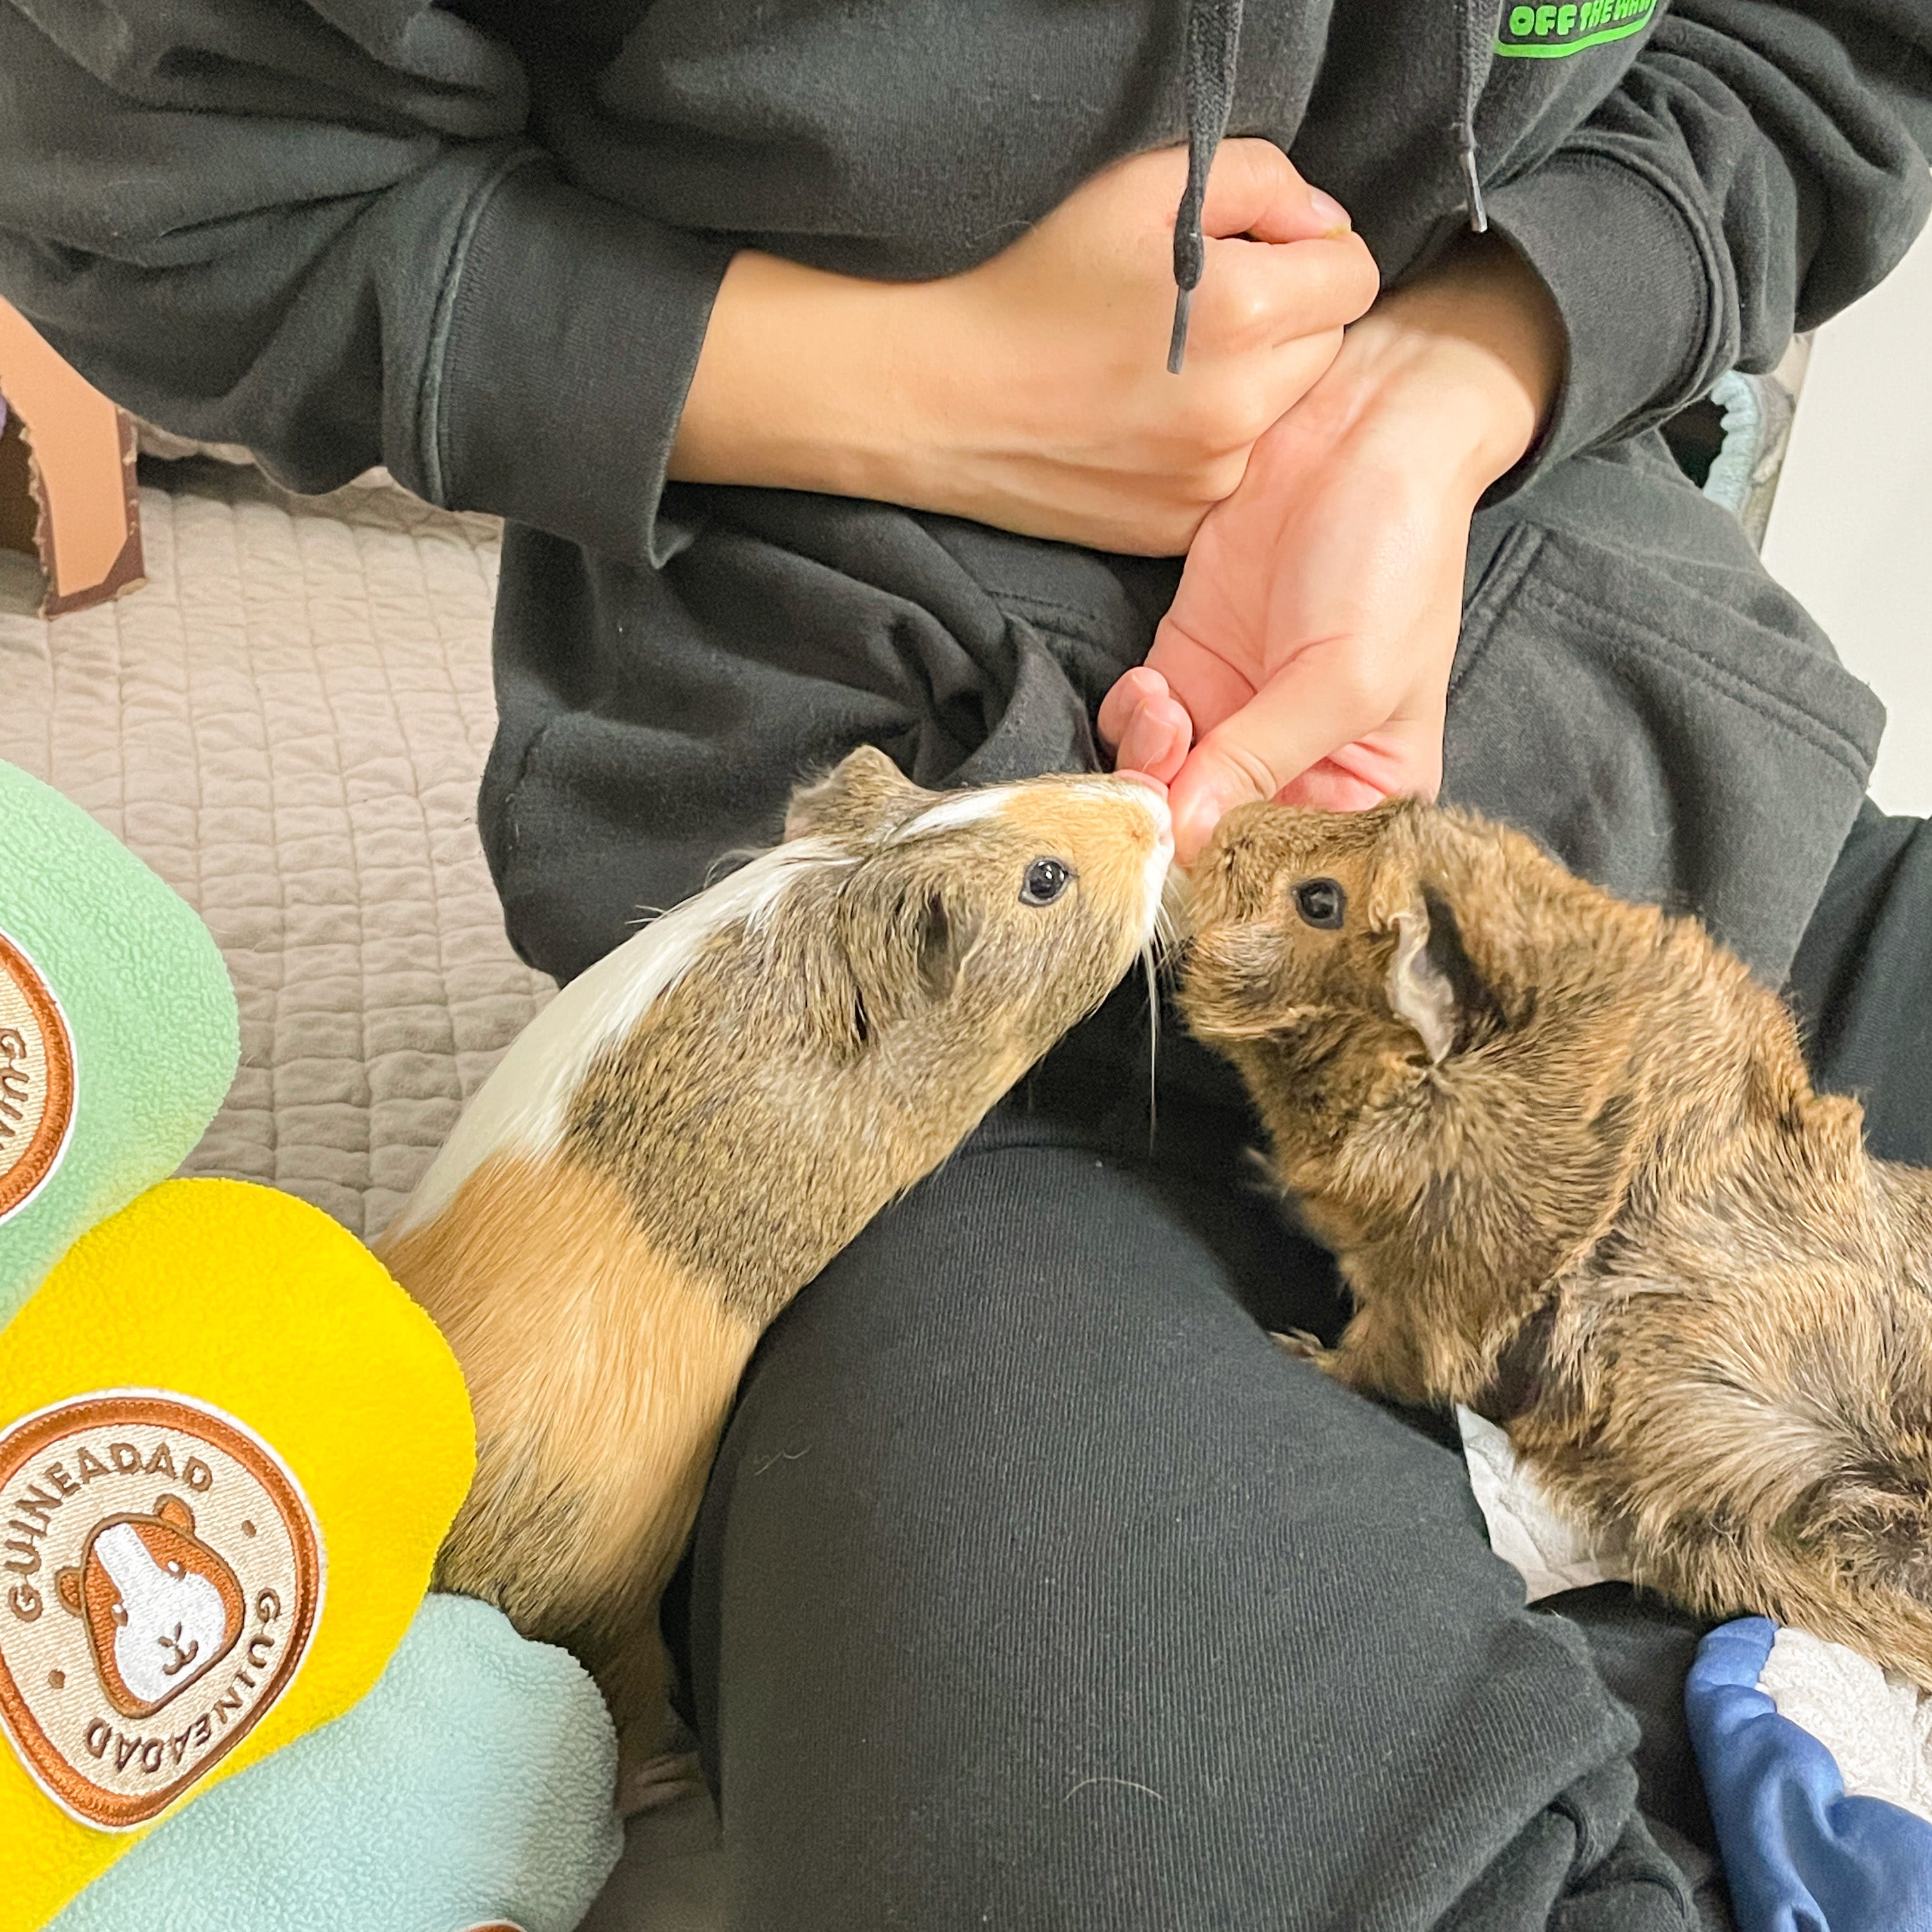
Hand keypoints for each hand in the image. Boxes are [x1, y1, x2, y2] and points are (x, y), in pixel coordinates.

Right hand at [670, 142, 1379, 553]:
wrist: (937, 395)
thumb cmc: (1030, 279)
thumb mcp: (1140, 187)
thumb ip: (1260, 182)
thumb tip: (1321, 225)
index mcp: (1244, 311)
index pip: (1353, 275)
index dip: (1306, 251)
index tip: (1251, 252)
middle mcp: (1240, 407)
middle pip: (1325, 348)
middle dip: (1281, 321)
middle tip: (1194, 312)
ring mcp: (1208, 479)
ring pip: (1279, 417)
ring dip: (1246, 388)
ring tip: (1160, 369)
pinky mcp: (1173, 528)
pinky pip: (1227, 475)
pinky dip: (1204, 448)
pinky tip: (1140, 422)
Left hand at [1100, 234, 1564, 859]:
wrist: (1363, 432)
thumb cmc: (1393, 556)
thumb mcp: (1347, 676)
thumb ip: (1262, 761)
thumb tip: (1183, 837)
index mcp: (1362, 797)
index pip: (1276, 870)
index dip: (1219, 876)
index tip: (1177, 861)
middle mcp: (1293, 774)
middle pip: (1204, 838)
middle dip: (1167, 821)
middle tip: (1156, 788)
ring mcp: (1232, 721)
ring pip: (1158, 788)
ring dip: (1145, 768)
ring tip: (1172, 713)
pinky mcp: (1186, 669)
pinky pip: (1135, 728)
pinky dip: (1130, 720)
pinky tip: (1156, 686)